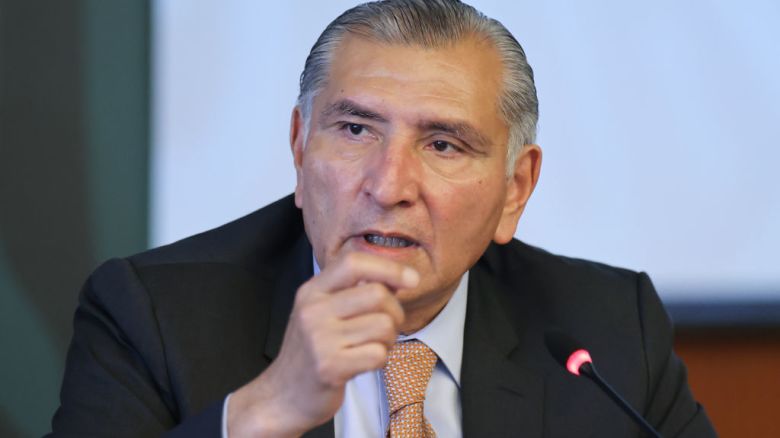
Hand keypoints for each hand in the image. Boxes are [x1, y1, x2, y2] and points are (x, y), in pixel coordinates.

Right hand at [227, 252, 419, 436]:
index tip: (412, 279)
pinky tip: (364, 363)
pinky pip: (378, 354)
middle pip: (377, 294)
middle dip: (395, 312)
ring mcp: (320, 339)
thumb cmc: (311, 351)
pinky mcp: (329, 367)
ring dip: (388, 339)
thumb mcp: (322, 312)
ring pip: (383, 325)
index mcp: (312, 291)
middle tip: (386, 327)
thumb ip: (352, 291)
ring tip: (372, 346)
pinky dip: (380, 359)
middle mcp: (313, 310)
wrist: (282, 396)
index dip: (389, 267)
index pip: (354, 263)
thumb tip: (399, 277)